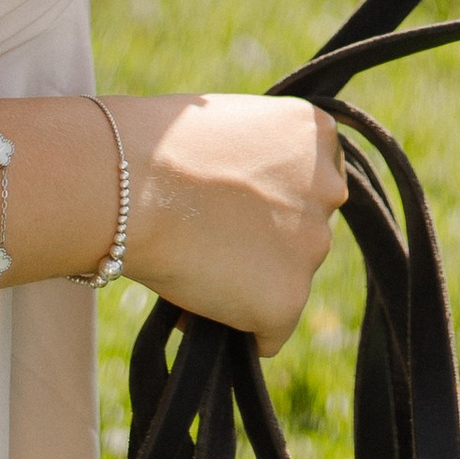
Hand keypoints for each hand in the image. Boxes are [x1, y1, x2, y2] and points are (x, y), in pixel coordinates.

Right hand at [107, 90, 346, 351]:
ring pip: (285, 280)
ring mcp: (313, 247)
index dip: (265, 199)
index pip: (309, 182)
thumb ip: (261, 158)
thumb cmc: (158, 146)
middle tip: (207, 235)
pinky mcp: (288, 299)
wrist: (132, 186)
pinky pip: (269, 332)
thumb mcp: (231, 126)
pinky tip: (199, 300)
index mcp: (316, 134)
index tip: (229, 201)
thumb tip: (257, 205)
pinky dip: (238, 327)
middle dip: (263, 241)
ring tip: (196, 263)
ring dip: (250, 282)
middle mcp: (328, 189)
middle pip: (302, 232)